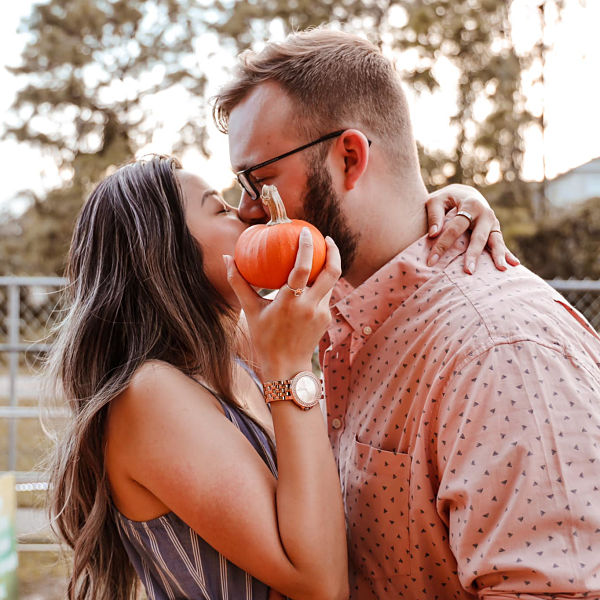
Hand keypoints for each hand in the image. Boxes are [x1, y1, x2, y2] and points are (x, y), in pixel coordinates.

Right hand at [224, 229, 340, 380]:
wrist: (286, 369)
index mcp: (290, 302)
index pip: (303, 268)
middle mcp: (310, 306)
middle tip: (326, 238)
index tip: (306, 232)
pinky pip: (327, 295)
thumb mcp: (250, 311)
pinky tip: (316, 278)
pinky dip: (322, 284)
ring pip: (331, 283)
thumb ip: (239, 283)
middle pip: (331, 272)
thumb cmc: (264, 339)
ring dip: (328, 267)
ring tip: (323, 254)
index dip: (307, 248)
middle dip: (333, 252)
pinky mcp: (326, 319)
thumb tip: (227, 259)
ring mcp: (321, 313)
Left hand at [425, 183, 519, 273]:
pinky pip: (501, 243)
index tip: (431, 261)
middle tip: (468, 271)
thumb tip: (433, 234)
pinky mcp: (495, 230)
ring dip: (497, 255)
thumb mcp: (437, 201)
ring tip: (500, 268)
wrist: (466, 193)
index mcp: (470, 205)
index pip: (455, 228)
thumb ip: (434, 216)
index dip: (442, 245)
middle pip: (478, 237)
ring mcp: (493, 222)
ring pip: (495, 241)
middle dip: (473, 254)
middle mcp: (485, 214)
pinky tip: (515, 264)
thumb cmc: (447, 199)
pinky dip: (508, 254)